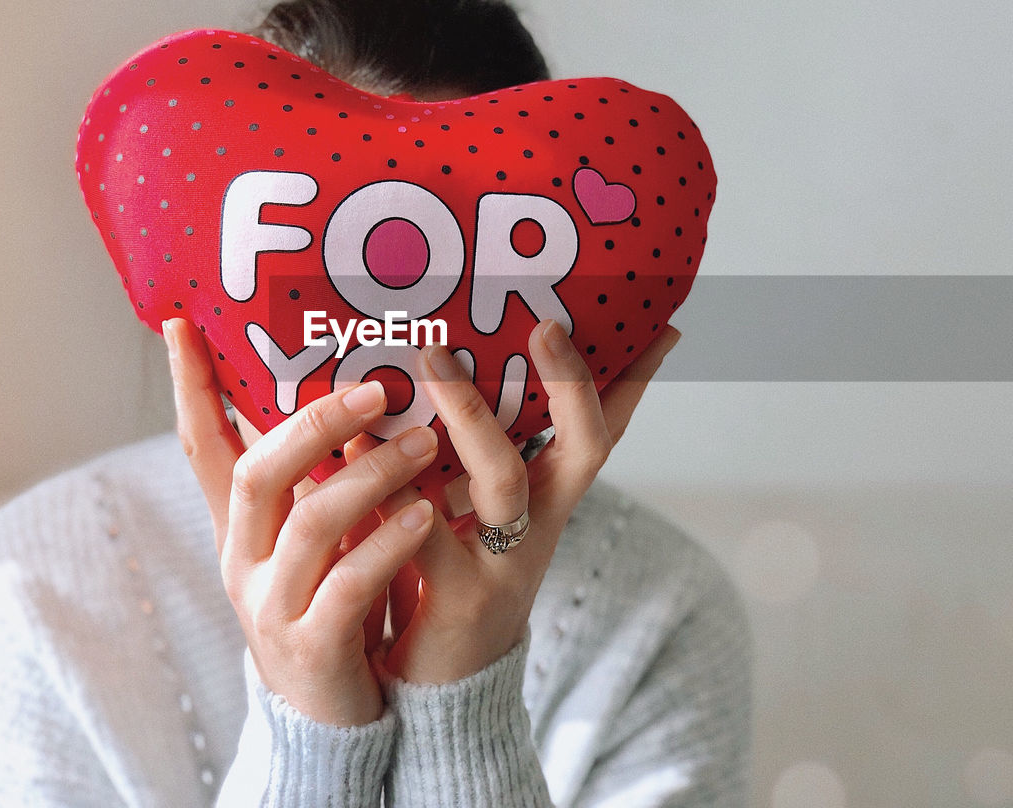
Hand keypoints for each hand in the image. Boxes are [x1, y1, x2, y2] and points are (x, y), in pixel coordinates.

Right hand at [162, 318, 439, 725]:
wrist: (329, 717)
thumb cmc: (332, 606)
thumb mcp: (316, 540)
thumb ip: (320, 480)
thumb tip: (353, 396)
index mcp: (239, 530)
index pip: (202, 447)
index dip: (190, 387)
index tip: (182, 323)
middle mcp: (241, 562)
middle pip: (256, 474)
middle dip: (315, 425)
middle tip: (376, 389)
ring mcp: (271, 606)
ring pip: (309, 523)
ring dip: (370, 476)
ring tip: (424, 445)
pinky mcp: (311, 646)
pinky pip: (347, 584)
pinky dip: (387, 544)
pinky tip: (425, 515)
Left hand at [351, 319, 680, 683]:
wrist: (445, 688)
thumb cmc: (457, 577)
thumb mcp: (482, 515)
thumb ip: (471, 455)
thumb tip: (445, 371)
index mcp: (552, 499)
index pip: (604, 431)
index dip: (634, 381)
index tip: (659, 324)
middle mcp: (542, 524)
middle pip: (584, 447)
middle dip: (568, 383)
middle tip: (545, 326)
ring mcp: (504, 560)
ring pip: (504, 478)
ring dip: (470, 413)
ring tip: (431, 357)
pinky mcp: (455, 593)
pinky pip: (424, 528)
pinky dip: (389, 481)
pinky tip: (353, 440)